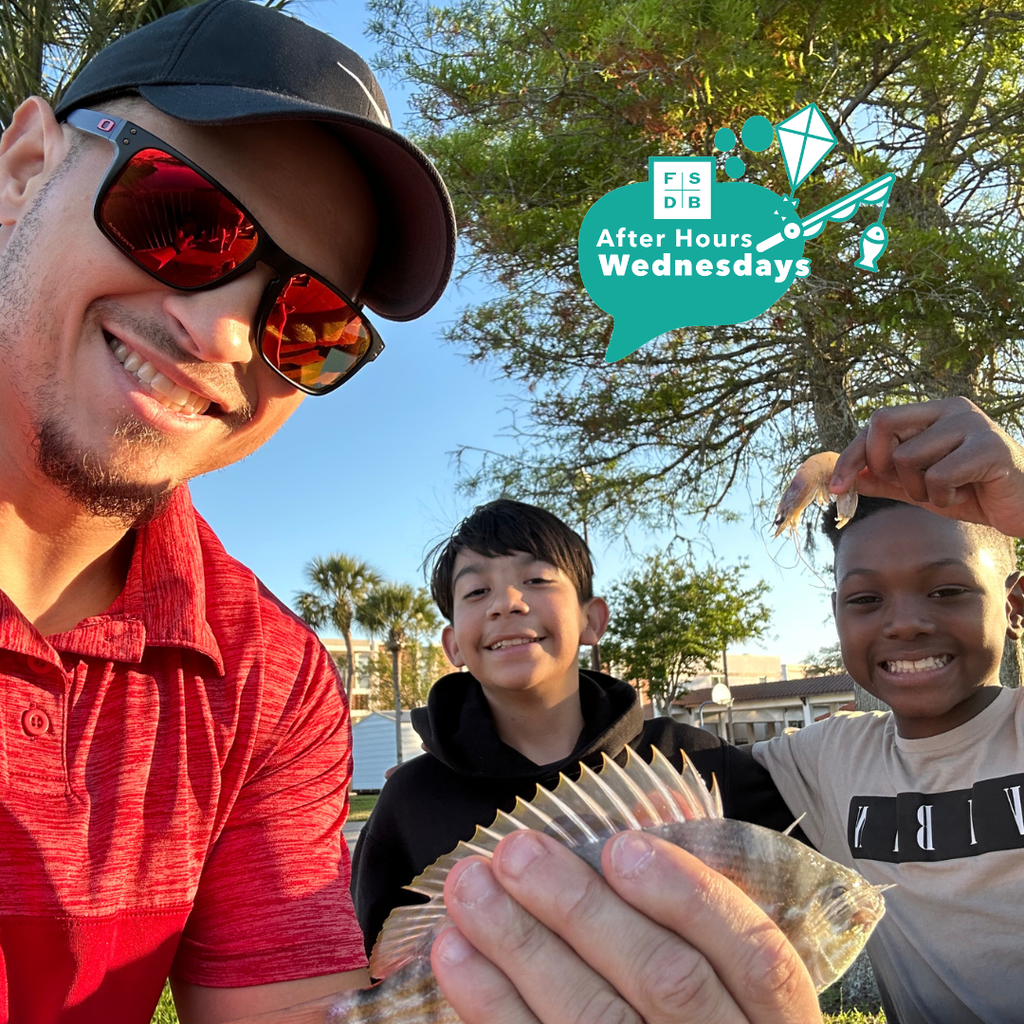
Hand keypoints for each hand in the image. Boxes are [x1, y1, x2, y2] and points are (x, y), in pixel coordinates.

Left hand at [431, 829, 820, 1023]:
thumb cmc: (707, 1012)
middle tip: (515, 851)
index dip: (688, 896)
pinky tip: (456, 955)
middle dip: (581, 909)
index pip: (754, 955)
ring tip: (470, 888)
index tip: (620, 846)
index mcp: (778, 1019)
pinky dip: (491, 1006)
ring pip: (594, 1019)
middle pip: (663, 982)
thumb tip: (653, 806)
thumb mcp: (731, 972)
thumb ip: (699, 901)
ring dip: (521, 948)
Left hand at [831, 397, 1023, 537]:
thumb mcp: (921, 488)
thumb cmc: (975, 493)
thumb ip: (887, 480)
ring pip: (907, 457)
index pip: (876, 423)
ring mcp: (972, 423)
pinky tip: (967, 495)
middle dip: (882, 466)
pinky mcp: (990, 447)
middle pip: (882, 424)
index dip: (852, 456)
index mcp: (933, 413)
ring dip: (919, 490)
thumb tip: (851, 477)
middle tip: (911, 488)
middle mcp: (951, 409)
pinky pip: (938, 476)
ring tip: (948, 492)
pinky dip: (943, 498)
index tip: (838, 487)